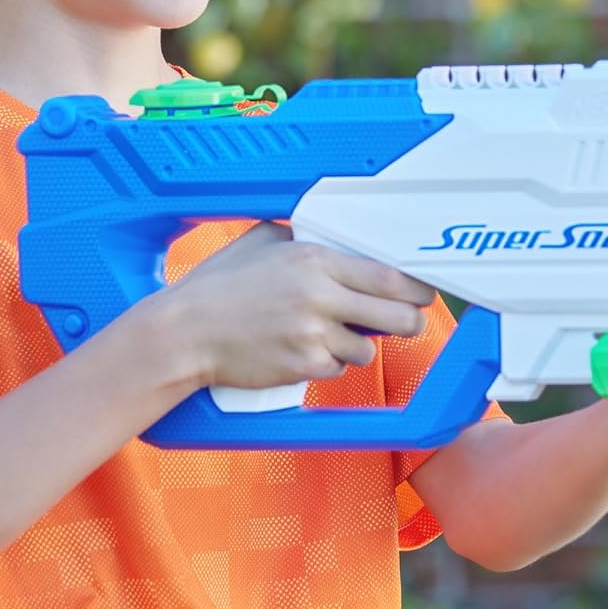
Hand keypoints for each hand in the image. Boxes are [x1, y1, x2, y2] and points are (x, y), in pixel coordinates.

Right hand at [163, 221, 435, 389]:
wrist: (185, 332)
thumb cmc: (218, 287)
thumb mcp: (262, 242)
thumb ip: (304, 239)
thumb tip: (336, 241)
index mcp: (314, 260)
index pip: (387, 276)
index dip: (414, 289)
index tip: (422, 293)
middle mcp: (320, 296)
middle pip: (395, 317)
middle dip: (408, 322)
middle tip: (407, 322)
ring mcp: (313, 335)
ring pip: (366, 349)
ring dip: (357, 345)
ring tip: (327, 334)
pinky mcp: (303, 366)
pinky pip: (336, 368)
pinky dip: (327, 362)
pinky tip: (301, 349)